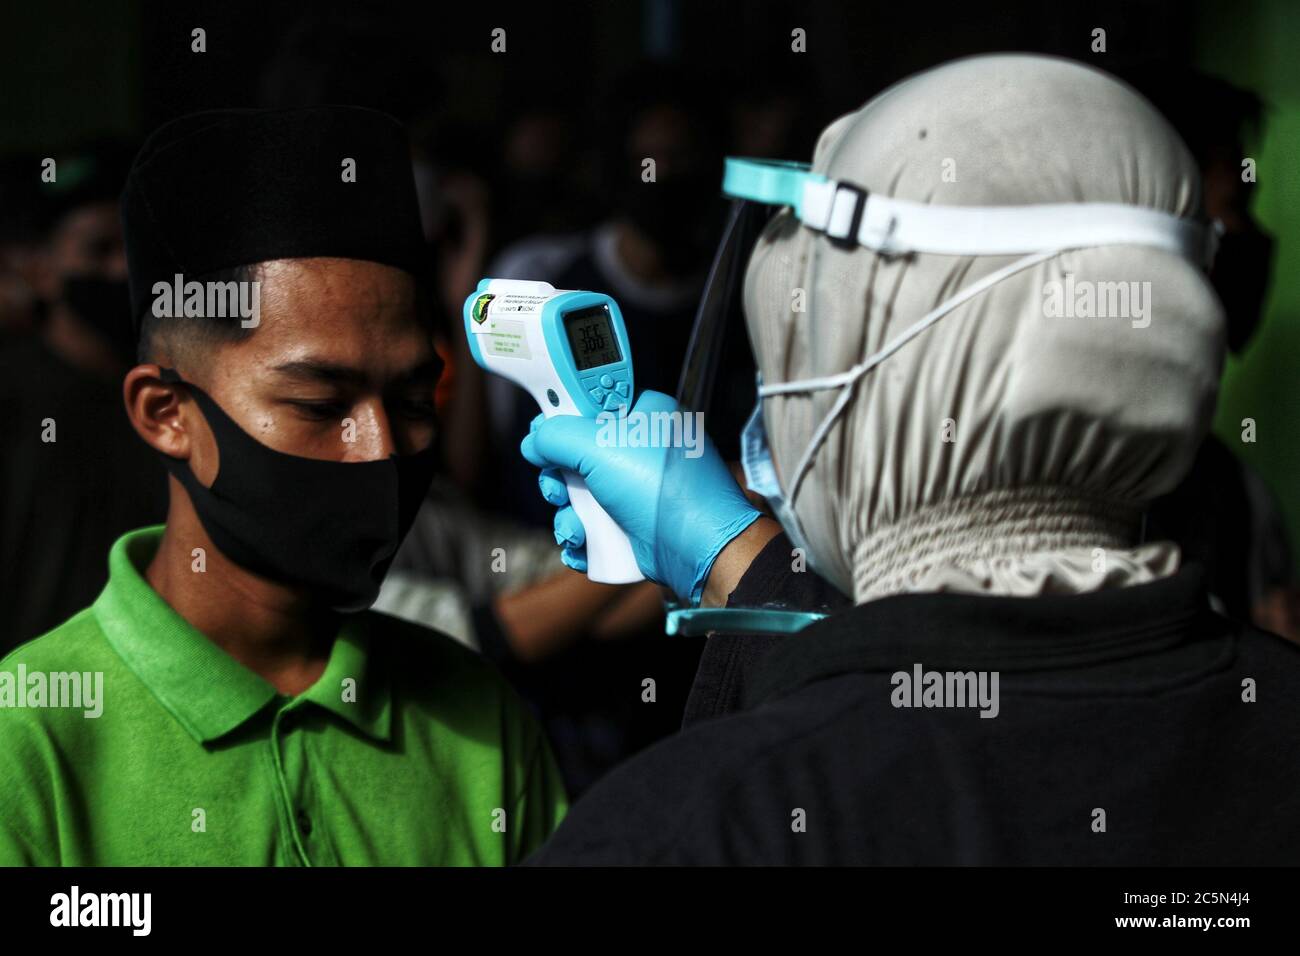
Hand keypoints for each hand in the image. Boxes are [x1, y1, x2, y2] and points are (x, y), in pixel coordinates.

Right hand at [520, 390, 761, 603]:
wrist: (700, 549)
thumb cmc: (663, 489)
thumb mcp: (601, 446)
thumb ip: (558, 435)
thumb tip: (533, 441)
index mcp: (644, 416)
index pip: (591, 405)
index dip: (564, 419)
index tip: (546, 432)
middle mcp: (641, 451)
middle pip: (576, 456)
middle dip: (559, 480)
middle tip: (558, 490)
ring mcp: (638, 491)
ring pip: (580, 497)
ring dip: (567, 516)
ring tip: (577, 530)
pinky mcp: (634, 526)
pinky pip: (593, 528)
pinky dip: (582, 539)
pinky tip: (583, 546)